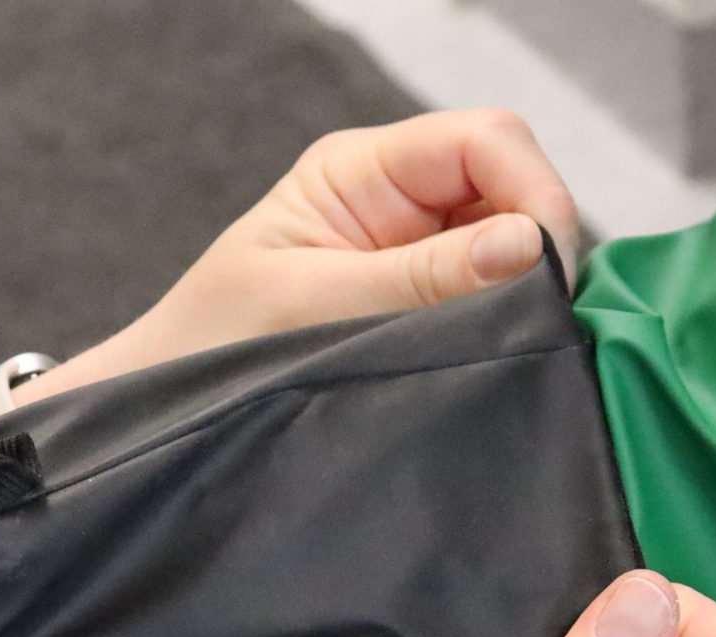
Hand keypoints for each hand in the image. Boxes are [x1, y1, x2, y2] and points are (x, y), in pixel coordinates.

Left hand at [17, 110, 577, 404]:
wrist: (168, 415)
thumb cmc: (214, 348)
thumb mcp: (316, 306)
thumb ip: (423, 279)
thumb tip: (528, 246)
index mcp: (361, 172)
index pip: (487, 142)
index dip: (534, 195)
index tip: (547, 272)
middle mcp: (400, 201)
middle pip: (514, 190)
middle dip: (538, 248)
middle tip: (535, 325)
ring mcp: (418, 254)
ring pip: (515, 249)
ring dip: (524, 295)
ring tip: (511, 352)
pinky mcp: (426, 309)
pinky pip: (493, 302)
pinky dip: (507, 328)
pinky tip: (496, 362)